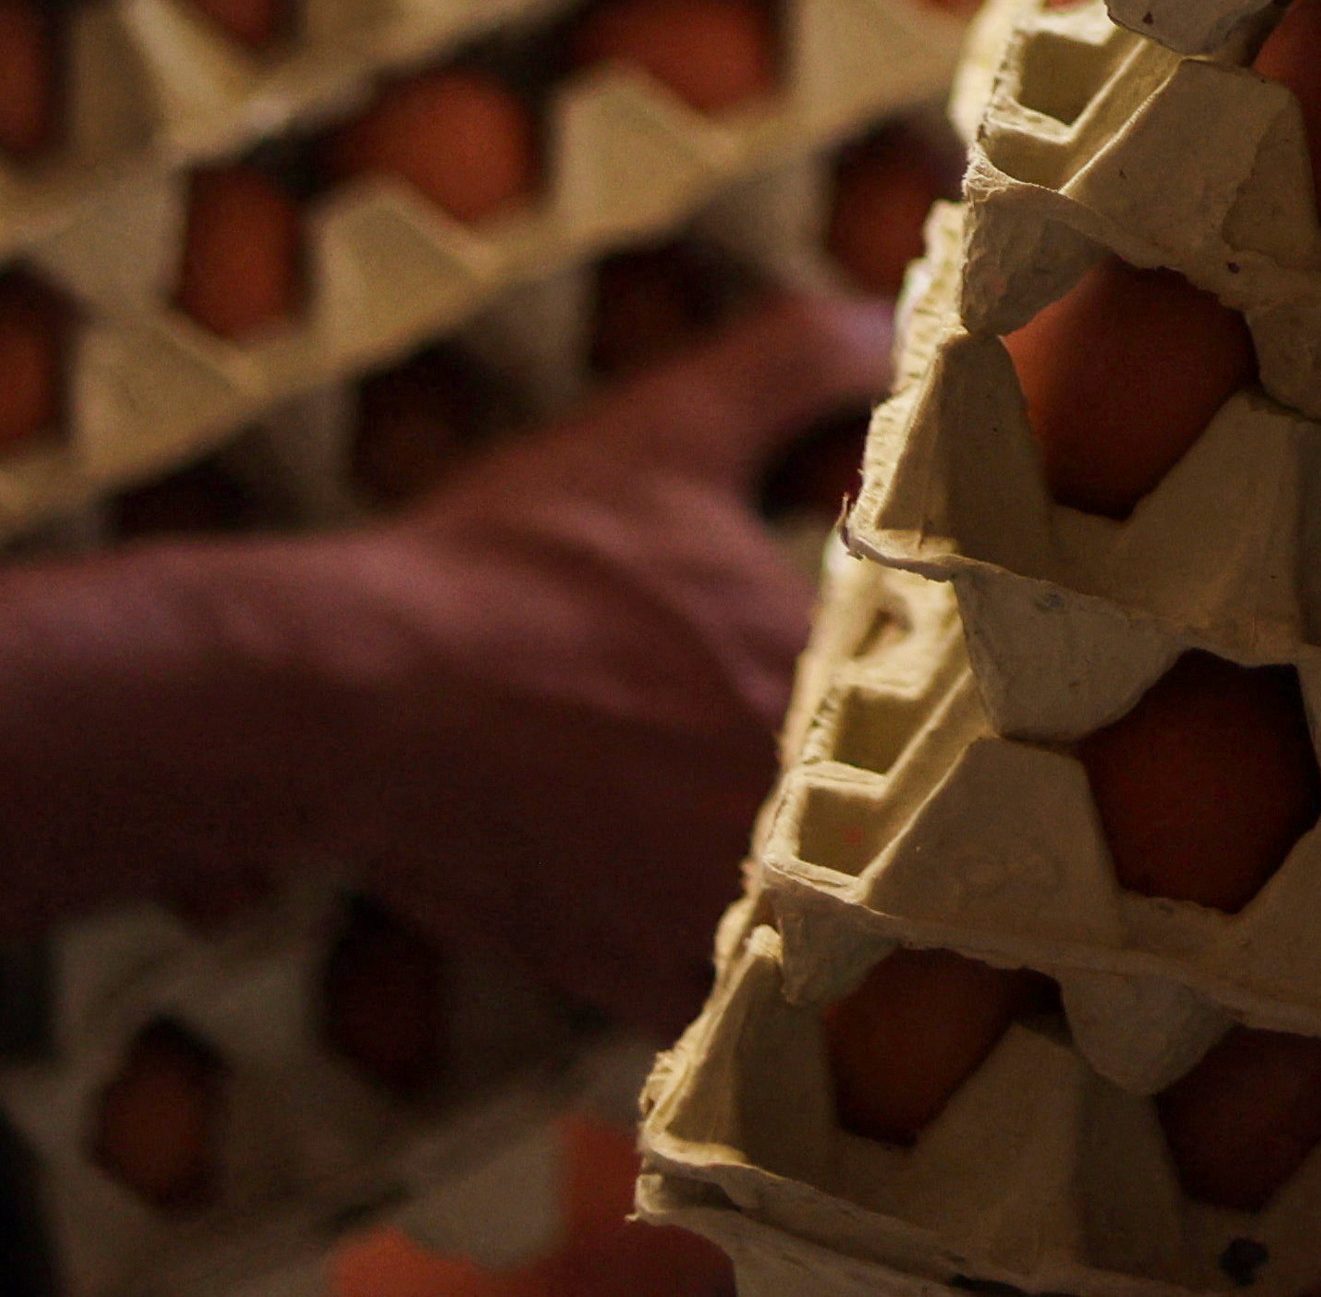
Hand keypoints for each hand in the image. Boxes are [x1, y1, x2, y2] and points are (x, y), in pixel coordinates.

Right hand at [323, 295, 892, 1023]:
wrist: (363, 704)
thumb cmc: (516, 567)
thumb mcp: (662, 432)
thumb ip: (794, 363)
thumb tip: (895, 317)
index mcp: (844, 685)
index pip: (957, 705)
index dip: (945, 690)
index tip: (927, 676)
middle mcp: (813, 817)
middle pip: (898, 824)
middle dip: (886, 797)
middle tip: (849, 764)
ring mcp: (736, 915)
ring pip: (826, 924)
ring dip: (816, 893)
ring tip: (769, 848)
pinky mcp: (655, 986)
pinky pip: (739, 1002)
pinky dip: (730, 966)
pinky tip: (686, 903)